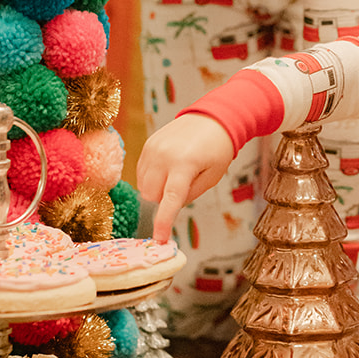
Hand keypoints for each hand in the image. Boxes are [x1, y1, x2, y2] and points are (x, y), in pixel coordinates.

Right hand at [137, 115, 235, 241]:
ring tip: (176, 174)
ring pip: (143, 185)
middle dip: (164, 200)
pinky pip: (141, 172)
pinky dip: (151, 177)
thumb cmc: (217, 149)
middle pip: (151, 195)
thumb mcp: (212, 176)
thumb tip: (169, 207)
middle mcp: (164, 155)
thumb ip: (191, 195)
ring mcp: (153, 148)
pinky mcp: (147, 144)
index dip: (163, 222)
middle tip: (183, 187)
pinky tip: (167, 168)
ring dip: (156, 189)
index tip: (159, 239)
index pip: (170, 199)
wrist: (213, 118)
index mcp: (184, 164)